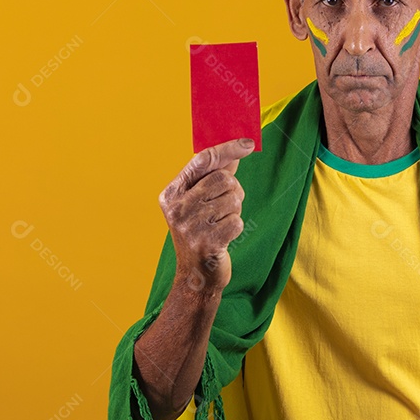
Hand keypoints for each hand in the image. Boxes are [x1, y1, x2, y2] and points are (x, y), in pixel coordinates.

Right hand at [158, 138, 255, 292]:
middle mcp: (176, 208)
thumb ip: (214, 174)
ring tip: (221, 223)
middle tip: (225, 206)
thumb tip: (237, 148)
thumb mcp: (200, 201)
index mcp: (171, 193)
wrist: (196, 275)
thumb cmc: (200, 232)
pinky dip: (236, 228)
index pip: (202, 160)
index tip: (247, 143)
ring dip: (235, 211)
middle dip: (233, 190)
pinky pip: (236, 221)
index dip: (227, 149)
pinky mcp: (206, 243)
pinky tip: (223, 237)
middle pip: (223, 179)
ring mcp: (189, 227)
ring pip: (233, 199)